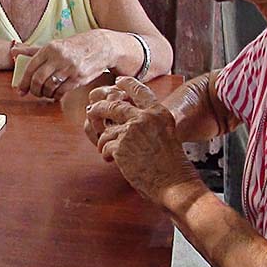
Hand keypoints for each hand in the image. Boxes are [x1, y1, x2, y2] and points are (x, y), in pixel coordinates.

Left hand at [10, 34, 111, 100]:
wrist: (101, 46)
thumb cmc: (74, 47)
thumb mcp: (54, 45)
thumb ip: (33, 50)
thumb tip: (13, 51)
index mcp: (50, 48)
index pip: (31, 67)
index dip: (23, 81)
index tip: (20, 90)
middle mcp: (58, 57)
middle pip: (38, 79)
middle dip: (33, 90)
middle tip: (34, 93)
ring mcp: (69, 68)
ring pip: (49, 87)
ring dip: (45, 94)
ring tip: (46, 93)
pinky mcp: (79, 77)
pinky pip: (62, 91)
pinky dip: (56, 95)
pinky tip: (56, 94)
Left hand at [85, 77, 200, 207]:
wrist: (175, 184)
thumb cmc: (172, 165)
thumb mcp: (166, 134)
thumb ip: (148, 125)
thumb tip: (124, 122)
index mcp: (158, 113)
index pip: (140, 91)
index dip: (127, 84)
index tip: (118, 81)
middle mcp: (144, 118)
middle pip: (113, 106)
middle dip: (99, 109)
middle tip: (92, 111)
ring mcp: (131, 131)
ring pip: (106, 132)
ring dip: (105, 143)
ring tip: (110, 153)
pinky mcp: (120, 146)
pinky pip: (105, 147)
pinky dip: (106, 154)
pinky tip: (112, 161)